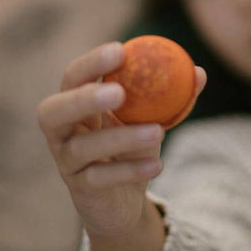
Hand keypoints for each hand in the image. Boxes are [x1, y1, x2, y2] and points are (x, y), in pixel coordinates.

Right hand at [37, 41, 206, 238]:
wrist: (124, 200)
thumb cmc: (133, 148)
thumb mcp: (151, 119)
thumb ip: (171, 96)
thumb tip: (198, 73)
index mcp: (75, 104)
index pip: (73, 77)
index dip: (91, 63)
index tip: (120, 51)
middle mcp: (61, 131)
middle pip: (52, 111)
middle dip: (83, 99)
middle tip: (119, 93)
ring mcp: (67, 162)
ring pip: (82, 148)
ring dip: (121, 138)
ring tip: (157, 132)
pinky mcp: (81, 190)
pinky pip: (100, 179)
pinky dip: (129, 171)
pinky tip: (157, 165)